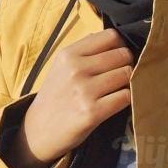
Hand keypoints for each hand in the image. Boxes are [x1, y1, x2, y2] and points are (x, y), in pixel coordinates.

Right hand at [9, 29, 133, 167]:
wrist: (39, 130)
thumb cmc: (56, 96)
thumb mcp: (61, 66)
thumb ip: (85, 50)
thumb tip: (112, 37)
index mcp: (69, 54)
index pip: (111, 36)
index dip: (120, 46)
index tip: (117, 56)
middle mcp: (76, 69)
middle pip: (122, 55)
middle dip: (127, 63)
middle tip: (120, 74)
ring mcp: (84, 91)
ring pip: (126, 74)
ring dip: (128, 81)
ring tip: (118, 88)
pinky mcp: (93, 112)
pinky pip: (125, 96)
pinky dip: (127, 97)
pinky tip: (118, 100)